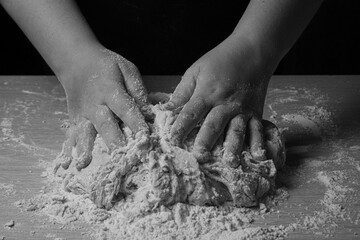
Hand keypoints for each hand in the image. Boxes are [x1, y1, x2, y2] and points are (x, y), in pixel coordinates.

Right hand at [58, 48, 148, 170]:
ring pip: (85, 134)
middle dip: (115, 143)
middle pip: (106, 126)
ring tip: (85, 164)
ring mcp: (82, 114)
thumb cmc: (106, 66)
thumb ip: (137, 89)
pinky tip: (68, 164)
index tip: (146, 138)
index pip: (126, 109)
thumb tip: (148, 112)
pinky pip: (71, 136)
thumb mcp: (126, 69)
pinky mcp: (74, 120)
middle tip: (124, 159)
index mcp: (110, 90)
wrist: (77, 62)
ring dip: (87, 150)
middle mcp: (95, 105)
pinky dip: (69, 150)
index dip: (136, 123)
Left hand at [164, 35, 277, 166]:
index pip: (191, 113)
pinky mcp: (256, 113)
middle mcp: (225, 103)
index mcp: (207, 92)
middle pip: (213, 125)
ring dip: (233, 147)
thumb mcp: (196, 71)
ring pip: (236, 130)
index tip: (171, 141)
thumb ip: (182, 92)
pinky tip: (259, 157)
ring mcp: (242, 109)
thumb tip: (165, 109)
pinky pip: (257, 130)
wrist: (253, 51)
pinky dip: (258, 143)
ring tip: (230, 163)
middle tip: (199, 157)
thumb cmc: (221, 60)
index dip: (180, 127)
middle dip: (206, 141)